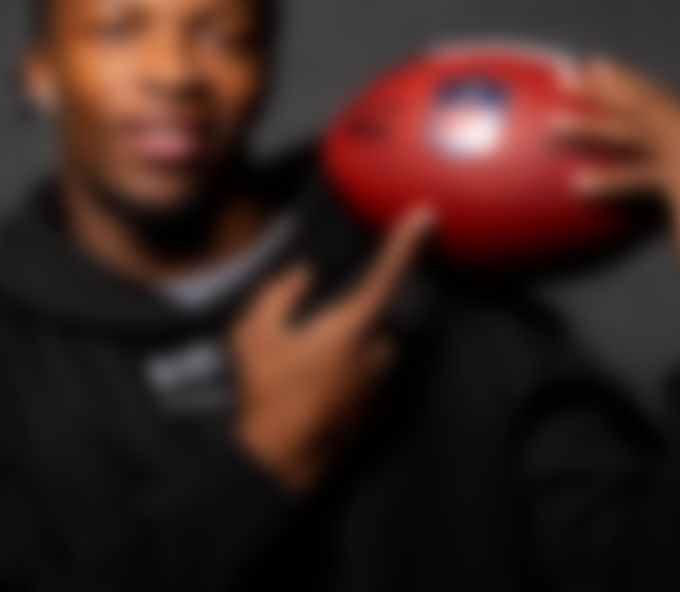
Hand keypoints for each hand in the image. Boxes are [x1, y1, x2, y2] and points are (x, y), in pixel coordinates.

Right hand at [231, 208, 433, 491]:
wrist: (280, 463)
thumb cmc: (266, 394)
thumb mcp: (253, 333)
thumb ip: (280, 293)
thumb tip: (304, 275)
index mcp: (353, 328)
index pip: (388, 275)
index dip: (407, 243)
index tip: (426, 215)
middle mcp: (381, 353)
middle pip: (373, 318)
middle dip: (346, 322)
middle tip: (304, 346)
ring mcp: (386, 385)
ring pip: (373, 349)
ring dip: (348, 352)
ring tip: (307, 377)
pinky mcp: (384, 411)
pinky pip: (373, 378)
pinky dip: (352, 379)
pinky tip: (319, 397)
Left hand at [552, 57, 679, 296]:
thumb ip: (663, 172)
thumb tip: (626, 163)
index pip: (658, 97)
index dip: (624, 81)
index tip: (592, 67)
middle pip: (646, 104)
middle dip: (603, 88)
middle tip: (565, 77)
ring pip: (636, 133)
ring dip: (591, 127)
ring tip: (553, 127)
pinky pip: (642, 176)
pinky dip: (611, 180)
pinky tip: (580, 186)